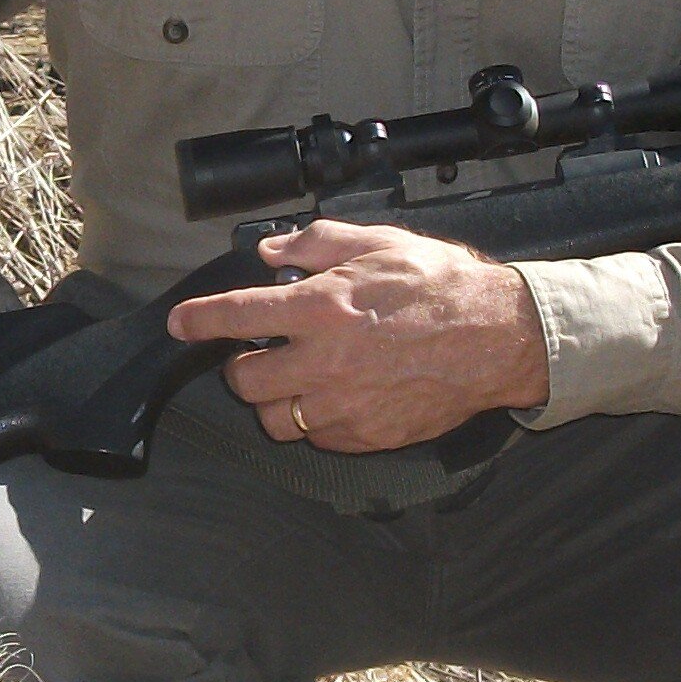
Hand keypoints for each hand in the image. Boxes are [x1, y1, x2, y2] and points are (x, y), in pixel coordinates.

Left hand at [166, 221, 548, 451]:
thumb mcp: (380, 243)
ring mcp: (345, 405)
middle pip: (245, 381)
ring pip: (275, 420)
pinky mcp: (367, 435)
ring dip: (274, 400)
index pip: (235, 315)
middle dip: (240, 366)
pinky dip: (315, 422)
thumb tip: (271, 251)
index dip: (199, 319)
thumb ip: (317, 243)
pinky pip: (318, 438)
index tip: (181, 323)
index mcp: (321, 308)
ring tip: (294, 379)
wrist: (499, 337)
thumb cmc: (443, 286)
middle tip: (259, 351)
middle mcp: (324, 361)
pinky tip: (333, 398)